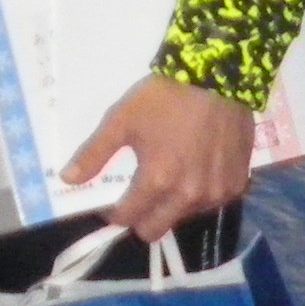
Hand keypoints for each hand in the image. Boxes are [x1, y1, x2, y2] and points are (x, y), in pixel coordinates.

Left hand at [63, 75, 251, 242]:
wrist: (218, 74)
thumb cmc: (166, 96)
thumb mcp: (122, 119)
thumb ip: (94, 153)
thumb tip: (67, 180)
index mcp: (157, 181)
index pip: (125, 218)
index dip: (113, 212)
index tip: (113, 199)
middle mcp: (187, 195)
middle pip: (154, 231)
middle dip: (141, 218)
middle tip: (141, 194)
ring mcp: (216, 192)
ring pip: (184, 217)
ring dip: (173, 206)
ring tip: (173, 175)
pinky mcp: (236, 183)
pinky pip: (212, 203)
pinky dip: (201, 194)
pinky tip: (199, 170)